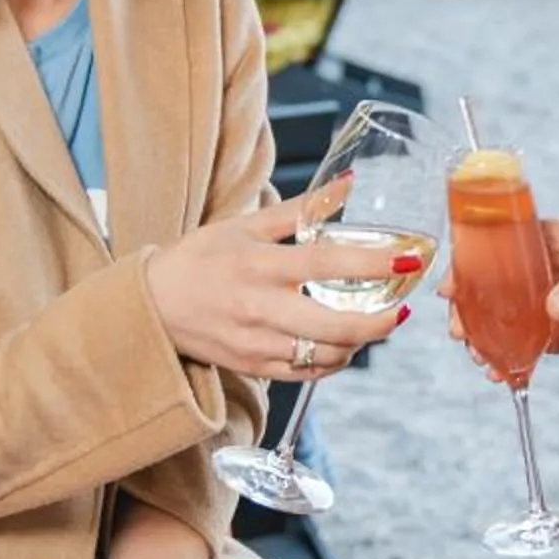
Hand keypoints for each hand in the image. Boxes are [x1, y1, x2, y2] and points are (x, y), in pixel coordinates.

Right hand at [144, 193, 406, 380]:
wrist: (150, 307)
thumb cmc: (197, 259)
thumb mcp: (244, 225)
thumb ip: (301, 209)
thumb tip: (348, 185)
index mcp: (259, 265)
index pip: (326, 265)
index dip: (373, 264)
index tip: (408, 260)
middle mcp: (259, 308)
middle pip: (334, 326)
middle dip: (379, 322)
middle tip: (403, 308)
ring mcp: (256, 344)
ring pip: (325, 355)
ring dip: (359, 343)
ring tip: (374, 323)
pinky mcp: (253, 367)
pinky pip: (307, 373)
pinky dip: (333, 360)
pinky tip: (343, 344)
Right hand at [440, 218, 558, 376]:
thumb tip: (552, 307)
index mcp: (553, 240)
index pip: (502, 242)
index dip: (471, 259)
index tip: (453, 281)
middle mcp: (543, 271)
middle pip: (492, 284)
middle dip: (469, 305)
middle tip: (458, 327)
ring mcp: (547, 305)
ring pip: (501, 318)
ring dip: (483, 335)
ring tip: (476, 354)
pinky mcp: (557, 337)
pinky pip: (522, 347)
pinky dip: (507, 360)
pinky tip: (497, 372)